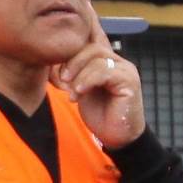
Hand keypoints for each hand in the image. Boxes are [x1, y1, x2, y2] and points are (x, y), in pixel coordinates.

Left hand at [55, 28, 144, 147]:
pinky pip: (105, 72)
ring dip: (79, 75)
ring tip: (72, 93)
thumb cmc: (100, 115)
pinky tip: (79, 92)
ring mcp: (125, 70)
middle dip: (72, 62)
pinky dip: (88, 80)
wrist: (116, 137)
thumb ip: (74, 75)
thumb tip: (53, 62)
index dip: (69, 56)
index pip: (87, 45)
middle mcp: (118, 62)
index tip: (57, 75)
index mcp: (107, 61)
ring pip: (97, 58)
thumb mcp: (81, 90)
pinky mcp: (129, 81)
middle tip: (62, 80)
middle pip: (91, 48)